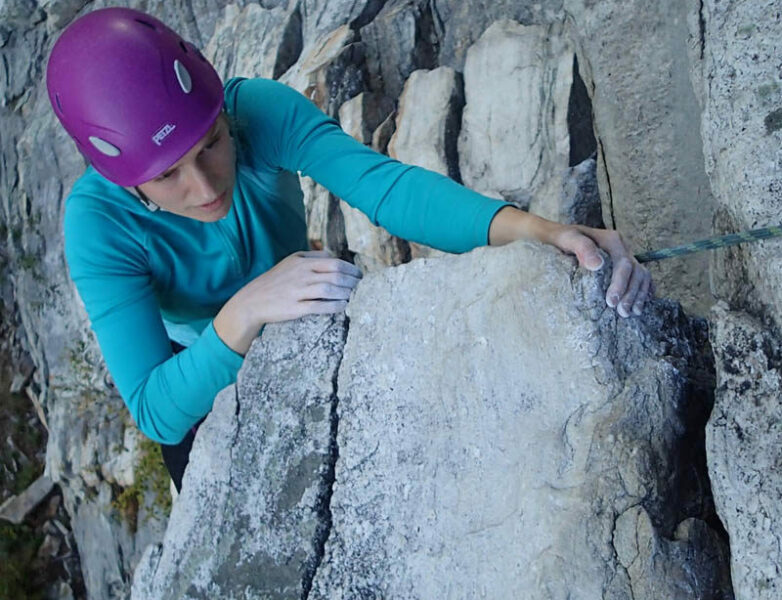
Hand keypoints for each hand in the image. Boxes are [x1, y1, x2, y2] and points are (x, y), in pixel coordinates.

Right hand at [214, 250, 361, 353]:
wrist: (253, 300)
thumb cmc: (275, 281)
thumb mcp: (291, 262)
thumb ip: (312, 257)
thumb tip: (332, 255)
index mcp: (302, 261)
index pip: (334, 262)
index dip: (351, 269)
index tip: (360, 276)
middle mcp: (301, 274)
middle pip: (335, 275)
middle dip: (352, 282)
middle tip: (362, 287)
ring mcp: (298, 291)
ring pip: (330, 289)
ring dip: (346, 293)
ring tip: (355, 297)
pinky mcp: (295, 307)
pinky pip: (320, 306)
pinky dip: (335, 306)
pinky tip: (343, 306)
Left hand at [547, 224, 652, 317]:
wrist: (557, 237)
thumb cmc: (561, 239)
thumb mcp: (567, 238)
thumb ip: (582, 247)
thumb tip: (598, 265)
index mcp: (612, 240)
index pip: (623, 264)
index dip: (620, 284)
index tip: (611, 302)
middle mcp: (622, 248)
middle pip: (636, 272)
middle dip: (631, 294)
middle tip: (622, 313)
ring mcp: (624, 257)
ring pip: (641, 276)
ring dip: (639, 295)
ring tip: (631, 313)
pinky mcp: (623, 266)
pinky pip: (640, 278)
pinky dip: (643, 291)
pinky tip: (639, 305)